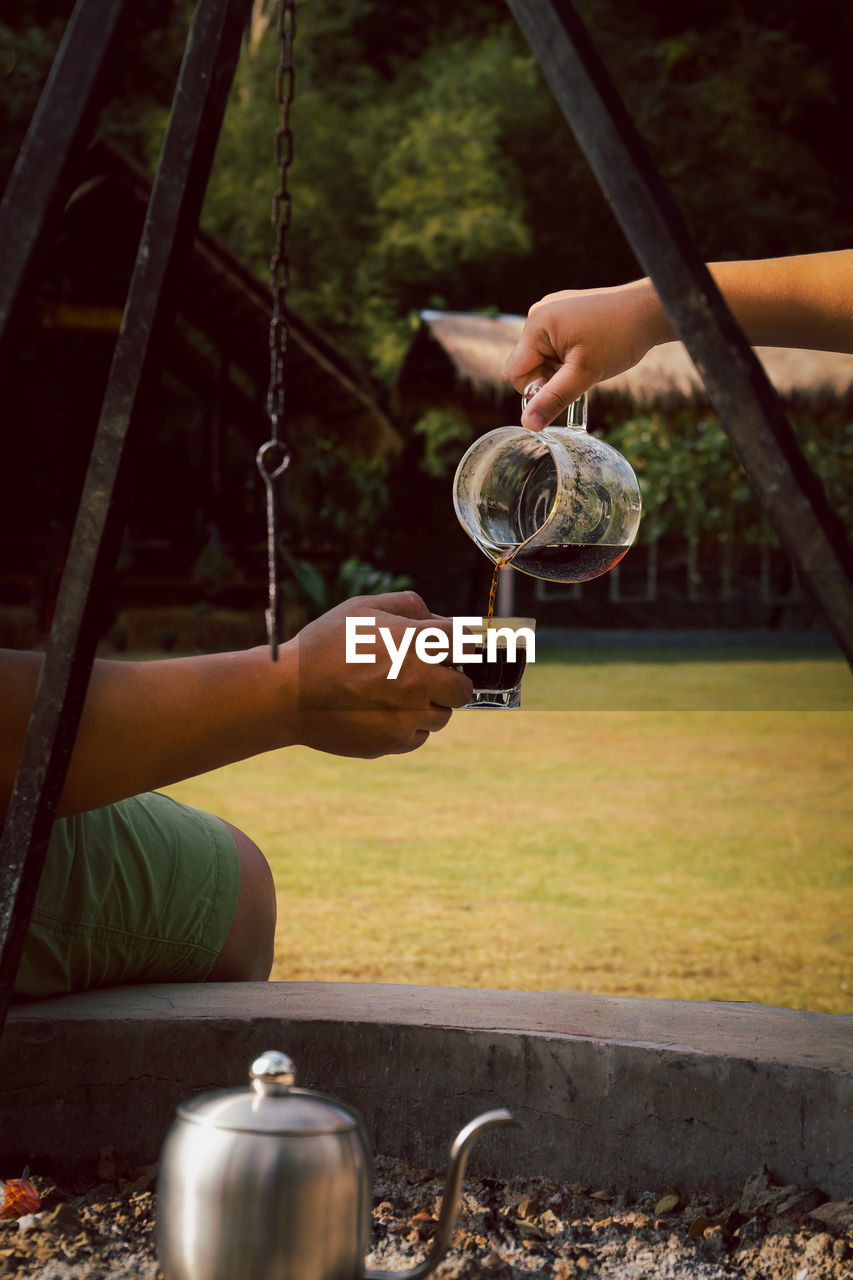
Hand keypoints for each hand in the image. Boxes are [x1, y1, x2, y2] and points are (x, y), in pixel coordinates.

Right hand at [287, 591, 472, 757]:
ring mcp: (408, 715)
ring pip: (442, 716)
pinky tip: (381, 713)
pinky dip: (407, 727)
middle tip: (430, 677)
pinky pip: (417, 737)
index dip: (456, 643)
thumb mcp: (362, 608)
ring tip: (395, 695)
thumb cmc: (323, 646)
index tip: (448, 648)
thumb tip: (437, 619)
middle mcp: (419, 680)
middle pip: (463, 688)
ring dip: (428, 706)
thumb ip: (406, 606)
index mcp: (414, 642)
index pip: (464, 642)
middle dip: (451, 681)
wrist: (288, 694)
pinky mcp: (393, 741)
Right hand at [504, 278, 669, 428]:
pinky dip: (567, 355)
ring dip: (560, 367)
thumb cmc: (619, 337)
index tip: (565, 385)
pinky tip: (588, 350)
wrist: (649, 310)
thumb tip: (529, 424)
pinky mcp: (563, 311)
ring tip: (588, 359)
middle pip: (527, 364)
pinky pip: (553, 344)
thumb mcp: (584, 374)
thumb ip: (553, 399)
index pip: (514, 372)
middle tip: (581, 372)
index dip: (536, 389)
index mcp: (536, 324)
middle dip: (550, 377)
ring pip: (541, 356)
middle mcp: (538, 313)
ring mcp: (551, 310)